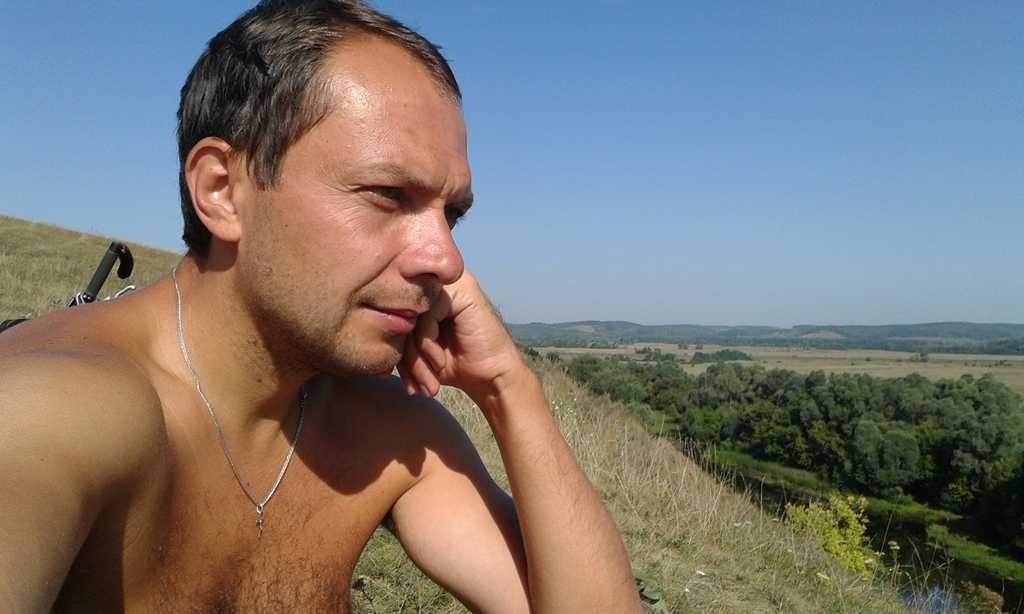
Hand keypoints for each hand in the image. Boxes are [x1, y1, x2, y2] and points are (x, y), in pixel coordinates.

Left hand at [397, 271, 526, 399]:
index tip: (385, 375)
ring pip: (411, 316)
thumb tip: (360, 340)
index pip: (391, 314)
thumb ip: (395, 337)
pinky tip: (439, 362)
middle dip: (402, 357)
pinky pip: (427, 315)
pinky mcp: (463, 290)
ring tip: (426, 381)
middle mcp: (434, 282)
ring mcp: (450, 282)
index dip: (387, 346)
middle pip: (400, 315)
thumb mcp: (416, 352)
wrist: (492, 378)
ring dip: (415, 356)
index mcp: (422, 292)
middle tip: (411, 385)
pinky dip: (428, 344)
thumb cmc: (455, 365)